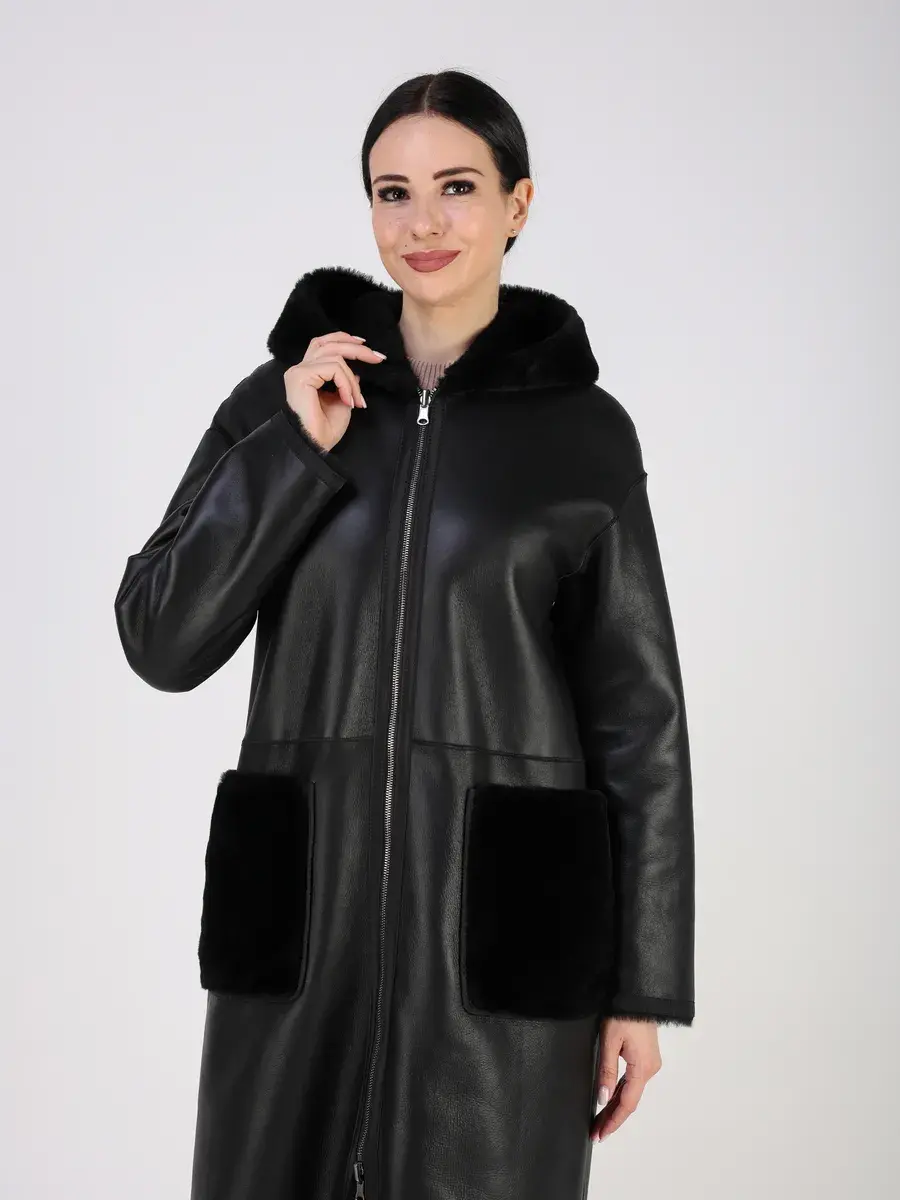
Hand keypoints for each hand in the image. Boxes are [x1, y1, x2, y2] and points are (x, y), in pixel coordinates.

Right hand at [283, 330, 386, 451]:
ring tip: (357, 399)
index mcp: (308, 373)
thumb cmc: (326, 429)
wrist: (315, 446)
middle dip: (356, 348)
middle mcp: (300, 369)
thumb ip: (347, 383)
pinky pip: (333, 368)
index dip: (345, 341)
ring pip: (335, 357)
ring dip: (352, 379)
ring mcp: (299, 371)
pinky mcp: (301, 376)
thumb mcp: (343, 400)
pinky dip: (346, 383)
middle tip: (378, 358)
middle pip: (329, 343)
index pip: (324, 344)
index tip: (367, 348)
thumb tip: (357, 372)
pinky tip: (348, 401)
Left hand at [591, 1017, 661, 1142]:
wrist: (637, 994)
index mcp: (643, 1068)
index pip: (627, 1104)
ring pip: (631, 1092)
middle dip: (612, 1118)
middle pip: (629, 1101)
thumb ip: (607, 1071)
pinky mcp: (645, 1057)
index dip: (613, 1121)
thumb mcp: (610, 1042)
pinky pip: (633, 1081)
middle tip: (596, 1132)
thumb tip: (602, 1098)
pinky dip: (621, 1093)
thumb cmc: (624, 1013)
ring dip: (616, 1106)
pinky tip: (611, 1100)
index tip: (601, 1134)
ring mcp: (649, 1063)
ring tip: (600, 1121)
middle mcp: (650, 1069)